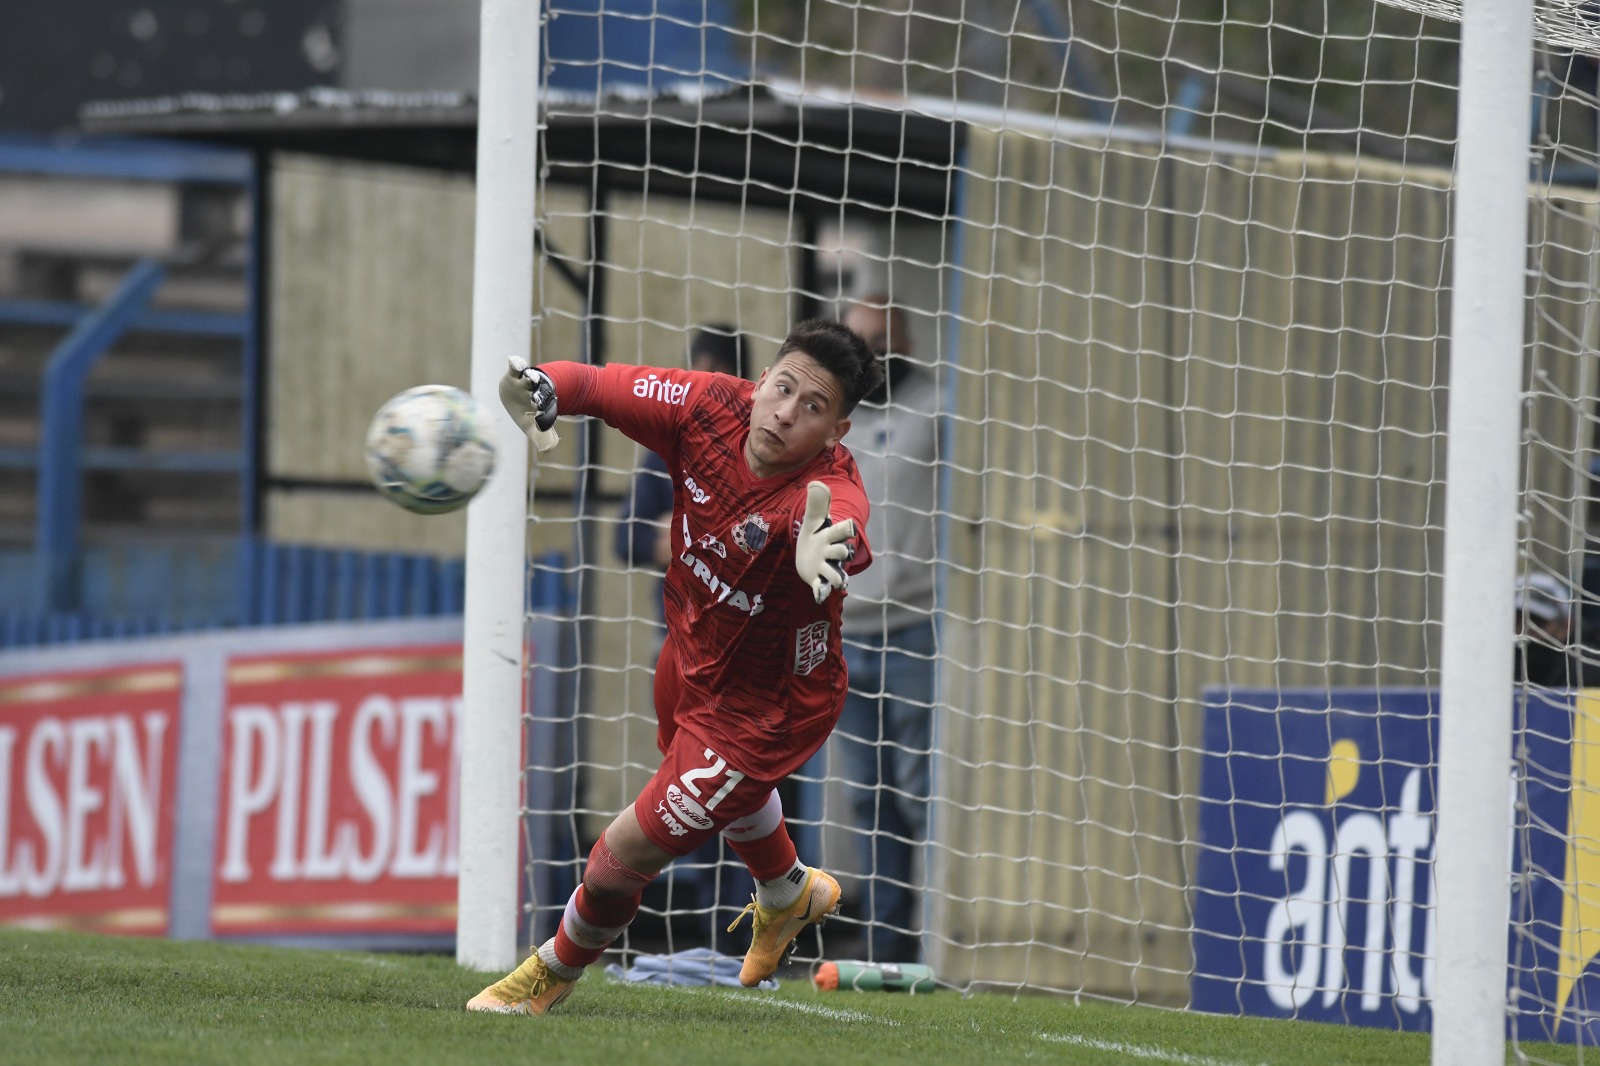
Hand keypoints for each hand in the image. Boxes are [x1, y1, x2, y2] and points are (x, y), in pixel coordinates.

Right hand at [499, 356, 560, 450]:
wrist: (517, 393)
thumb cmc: (526, 412)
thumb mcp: (532, 426)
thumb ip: (541, 437)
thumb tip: (548, 450)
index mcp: (538, 407)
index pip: (543, 412)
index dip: (544, 415)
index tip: (544, 418)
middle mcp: (533, 394)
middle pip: (538, 394)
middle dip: (537, 396)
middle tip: (537, 400)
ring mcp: (524, 383)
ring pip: (529, 379)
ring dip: (531, 379)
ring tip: (531, 378)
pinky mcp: (514, 374)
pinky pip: (515, 367)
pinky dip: (515, 363)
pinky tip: (513, 361)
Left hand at [795, 480, 854, 603]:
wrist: (811, 553)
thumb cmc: (817, 534)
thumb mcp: (814, 520)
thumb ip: (816, 504)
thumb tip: (816, 484)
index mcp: (831, 535)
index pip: (841, 531)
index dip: (846, 528)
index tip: (851, 526)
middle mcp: (832, 552)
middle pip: (842, 552)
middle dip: (844, 552)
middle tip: (845, 552)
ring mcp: (825, 567)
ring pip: (835, 574)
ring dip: (837, 577)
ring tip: (839, 582)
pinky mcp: (818, 579)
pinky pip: (821, 587)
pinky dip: (821, 591)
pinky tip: (820, 596)